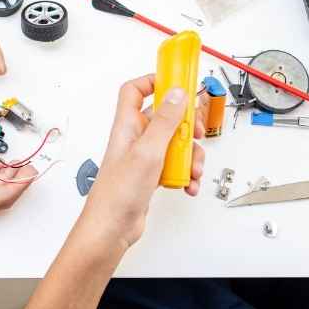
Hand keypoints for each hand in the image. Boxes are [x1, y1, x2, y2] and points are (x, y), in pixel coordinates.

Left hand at [86, 75, 206, 243]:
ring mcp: (144, 156)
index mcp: (128, 125)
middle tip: (197, 132)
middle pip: (166, 116)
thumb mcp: (148, 151)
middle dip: (187, 124)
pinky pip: (175, 166)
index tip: (179, 82)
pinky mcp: (152, 174)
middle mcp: (135, 137)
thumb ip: (165, 120)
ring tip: (193, 169)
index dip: (155, 81)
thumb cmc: (117, 193)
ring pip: (176, 143)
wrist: (111, 228)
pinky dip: (186, 174)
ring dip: (191, 155)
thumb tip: (177, 93)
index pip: (135, 90)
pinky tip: (187, 185)